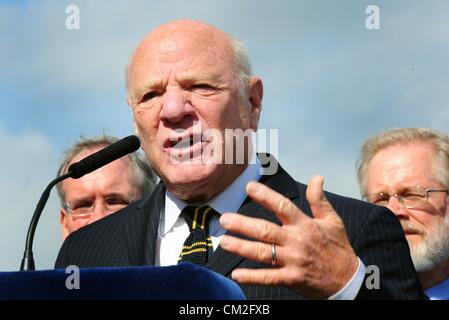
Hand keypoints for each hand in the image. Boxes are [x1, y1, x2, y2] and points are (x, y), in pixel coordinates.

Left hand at [219, 176, 358, 298]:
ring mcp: (293, 261)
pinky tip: (236, 274)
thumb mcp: (332, 220)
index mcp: (304, 225)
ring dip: (241, 247)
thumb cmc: (337, 248)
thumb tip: (317, 177)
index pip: (283, 206)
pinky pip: (268, 277)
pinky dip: (252, 276)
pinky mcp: (291, 278)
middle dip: (243, 224)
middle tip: (224, 219)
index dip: (265, 196)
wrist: (348, 280)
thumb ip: (319, 199)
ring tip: (224, 242)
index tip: (249, 187)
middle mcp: (296, 241)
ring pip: (262, 253)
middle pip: (265, 230)